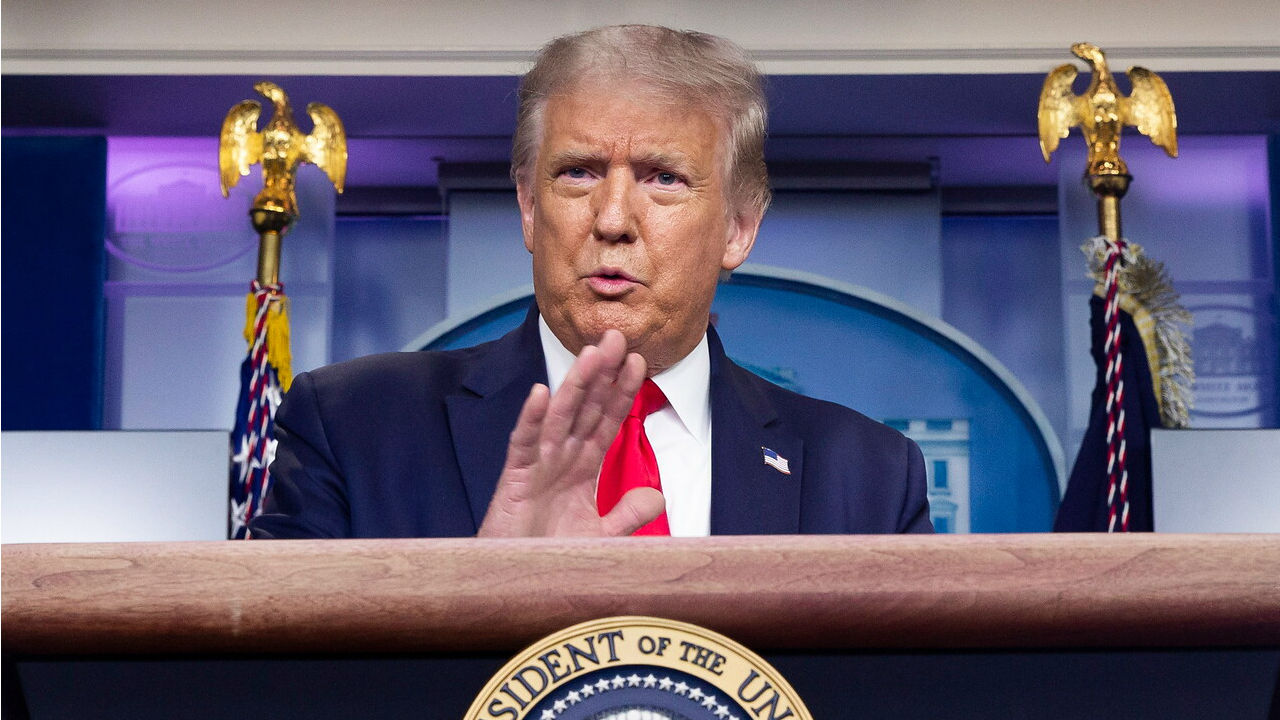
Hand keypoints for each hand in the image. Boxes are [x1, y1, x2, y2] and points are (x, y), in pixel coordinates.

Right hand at [477, 329, 664, 536]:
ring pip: (559, 417)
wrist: (515, 582)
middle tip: (616, 336)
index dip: (622, 392)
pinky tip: (541, 393)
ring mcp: (538, 466)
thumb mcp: (600, 536)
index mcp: (582, 467)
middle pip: (586, 408)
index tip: (638, 361)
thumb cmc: (550, 555)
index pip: (607, 421)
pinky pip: (524, 444)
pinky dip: (532, 419)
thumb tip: (658, 495)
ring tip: (590, 354)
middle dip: (602, 373)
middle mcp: (561, 458)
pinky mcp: (515, 480)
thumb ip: (627, 515)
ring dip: (575, 385)